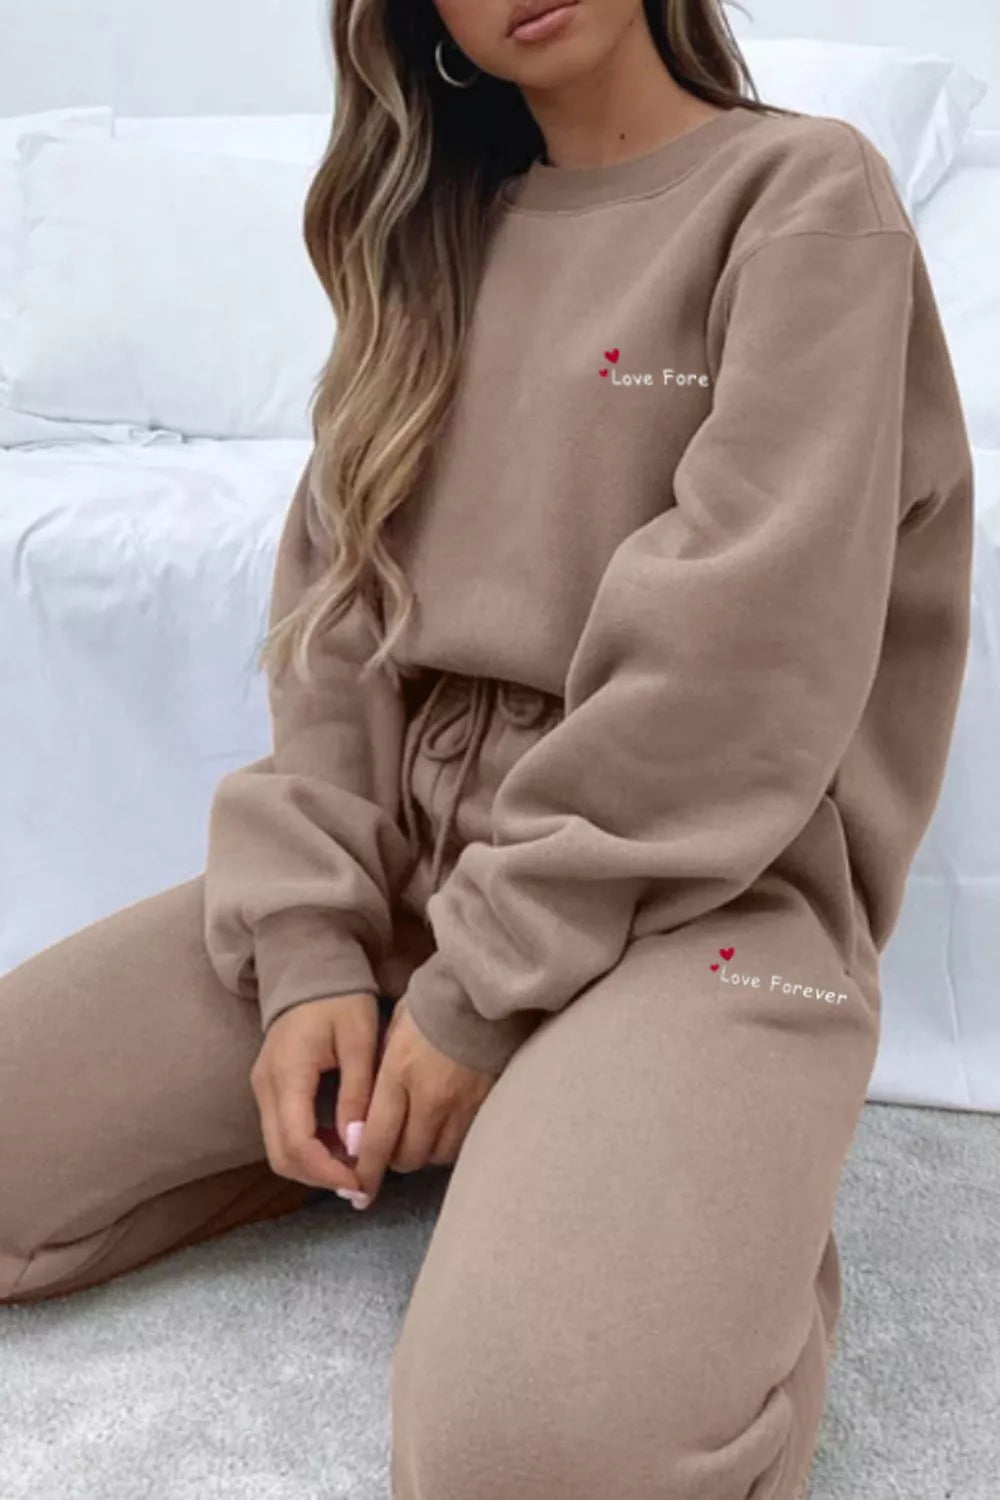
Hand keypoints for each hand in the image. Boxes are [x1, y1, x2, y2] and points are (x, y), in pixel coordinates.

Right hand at [250, 991, 379, 1203]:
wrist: (310, 968)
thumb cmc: (340, 998)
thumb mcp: (359, 1040)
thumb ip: (358, 1092)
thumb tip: (357, 1144)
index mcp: (289, 1072)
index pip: (297, 1143)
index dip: (328, 1172)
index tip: (361, 1183)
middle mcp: (266, 1085)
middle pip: (282, 1155)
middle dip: (320, 1177)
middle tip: (360, 1186)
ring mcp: (263, 1086)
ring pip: (278, 1148)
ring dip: (314, 1165)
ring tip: (355, 1168)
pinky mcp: (269, 1086)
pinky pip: (282, 1130)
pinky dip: (308, 1148)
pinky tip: (340, 1145)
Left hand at [353, 999, 495, 1207]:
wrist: (482, 991)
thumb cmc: (431, 1003)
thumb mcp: (393, 1030)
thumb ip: (381, 1072)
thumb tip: (370, 1109)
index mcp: (398, 1074)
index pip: (376, 1139)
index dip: (364, 1171)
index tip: (357, 1190)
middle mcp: (428, 1097)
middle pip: (406, 1157)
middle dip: (393, 1160)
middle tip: (389, 1149)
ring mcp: (461, 1104)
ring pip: (436, 1155)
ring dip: (423, 1152)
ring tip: (419, 1135)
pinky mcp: (485, 1104)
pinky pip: (463, 1142)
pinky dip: (448, 1142)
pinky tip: (444, 1127)